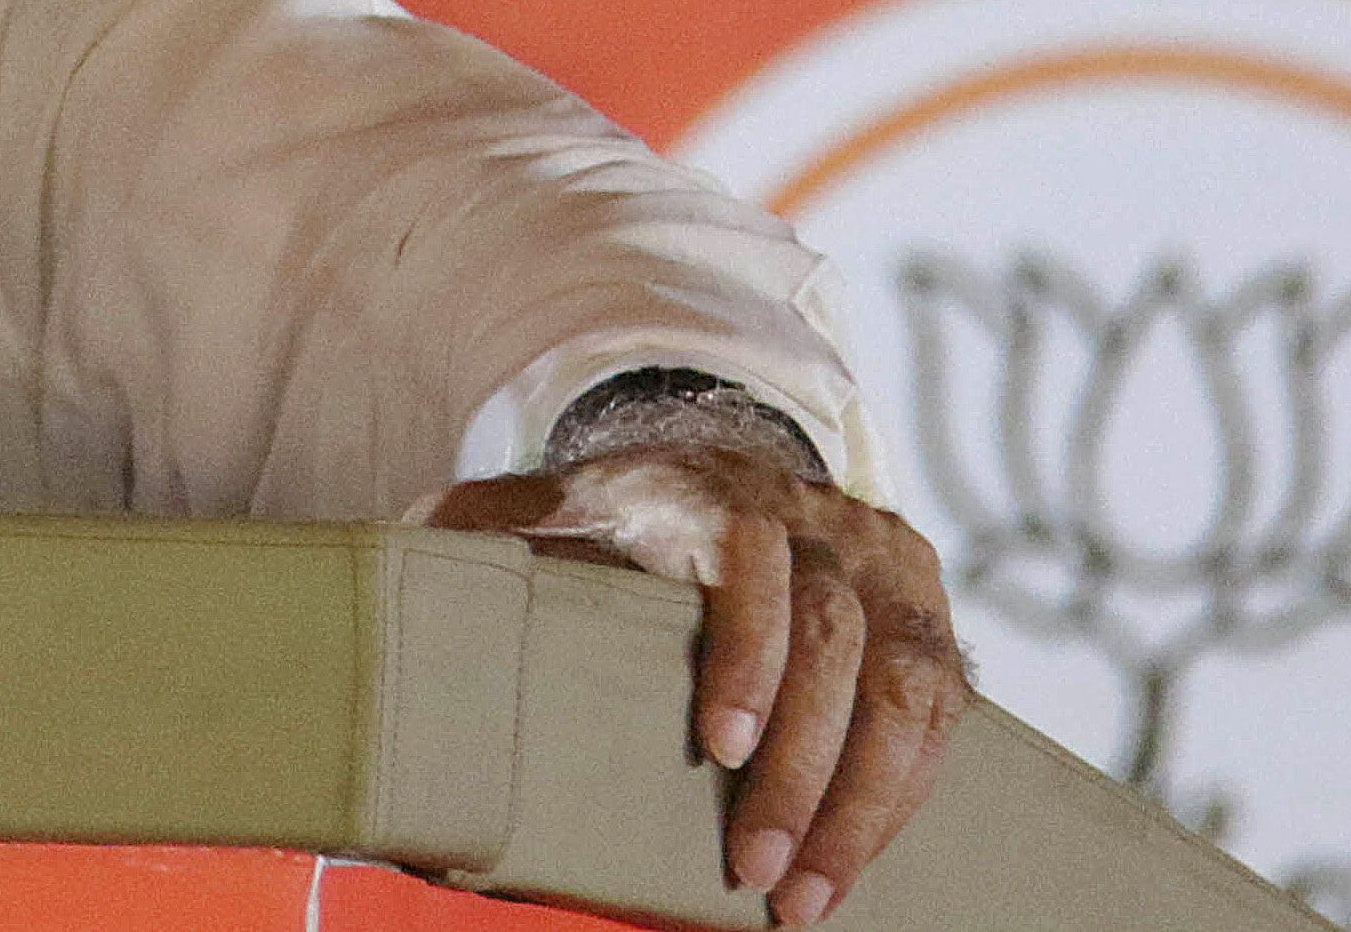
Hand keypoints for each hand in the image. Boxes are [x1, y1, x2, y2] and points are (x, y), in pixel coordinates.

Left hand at [428, 448, 968, 923]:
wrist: (730, 462)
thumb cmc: (621, 509)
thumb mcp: (549, 501)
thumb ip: (486, 523)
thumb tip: (409, 553)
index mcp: (721, 493)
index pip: (754, 563)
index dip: (745, 654)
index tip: (716, 744)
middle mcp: (821, 521)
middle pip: (837, 639)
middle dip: (802, 767)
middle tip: (756, 869)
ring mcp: (887, 569)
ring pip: (906, 687)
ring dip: (864, 804)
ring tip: (809, 897)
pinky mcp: (930, 617)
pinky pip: (941, 714)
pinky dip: (904, 794)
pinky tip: (856, 861)